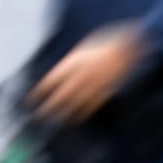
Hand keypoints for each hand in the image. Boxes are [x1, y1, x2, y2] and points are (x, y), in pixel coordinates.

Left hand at [28, 25, 145, 123]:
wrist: (131, 44)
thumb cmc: (108, 41)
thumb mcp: (84, 47)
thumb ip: (72, 63)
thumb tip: (61, 75)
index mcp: (73, 62)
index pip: (50, 81)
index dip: (39, 92)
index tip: (31, 100)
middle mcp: (81, 75)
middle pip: (60, 97)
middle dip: (48, 108)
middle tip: (40, 117)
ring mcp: (94, 85)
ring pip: (75, 105)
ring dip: (64, 114)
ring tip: (57, 121)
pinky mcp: (106, 90)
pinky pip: (92, 105)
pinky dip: (83, 113)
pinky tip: (78, 118)